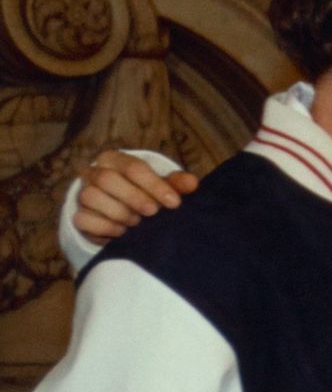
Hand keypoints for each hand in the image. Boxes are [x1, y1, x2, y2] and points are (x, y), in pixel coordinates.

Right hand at [73, 151, 195, 242]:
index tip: (174, 203)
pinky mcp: (79, 214)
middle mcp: (94, 172)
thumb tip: (193, 183)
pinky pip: (84, 219)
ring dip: (119, 212)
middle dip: (134, 198)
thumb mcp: (162, 186)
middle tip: (153, 212)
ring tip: (137, 222)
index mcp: (116, 159)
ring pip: (92, 197)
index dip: (154, 185)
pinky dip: (105, 227)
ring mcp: (83, 193)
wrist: (123, 211)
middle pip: (107, 179)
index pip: (133, 167)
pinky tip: (122, 231)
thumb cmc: (145, 192)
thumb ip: (176, 183)